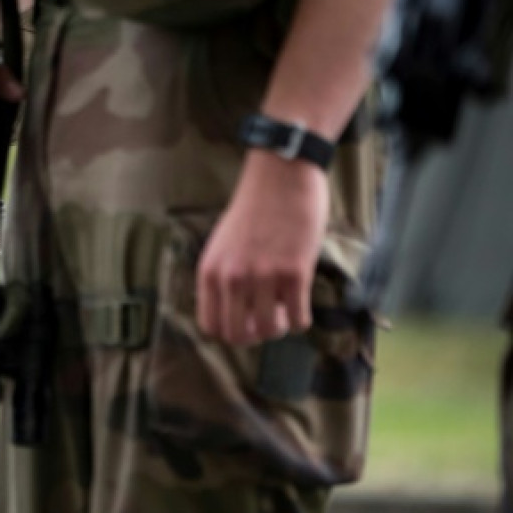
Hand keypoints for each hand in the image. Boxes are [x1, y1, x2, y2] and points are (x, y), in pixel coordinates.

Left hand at [195, 151, 328, 345]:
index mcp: (209, 271)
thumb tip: (233, 314)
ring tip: (286, 307)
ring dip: (281, 326)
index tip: (246, 320)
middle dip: (256, 334)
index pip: (211, 327)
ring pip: (270, 331)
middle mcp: (231, 278)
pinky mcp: (294, 273)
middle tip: (269, 317)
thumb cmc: (255, 210)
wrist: (281, 176)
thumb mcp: (223, 245)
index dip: (231, 331)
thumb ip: (222, 277)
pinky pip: (300, 320)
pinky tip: (302, 301)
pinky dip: (302, 319)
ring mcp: (262, 277)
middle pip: (239, 336)